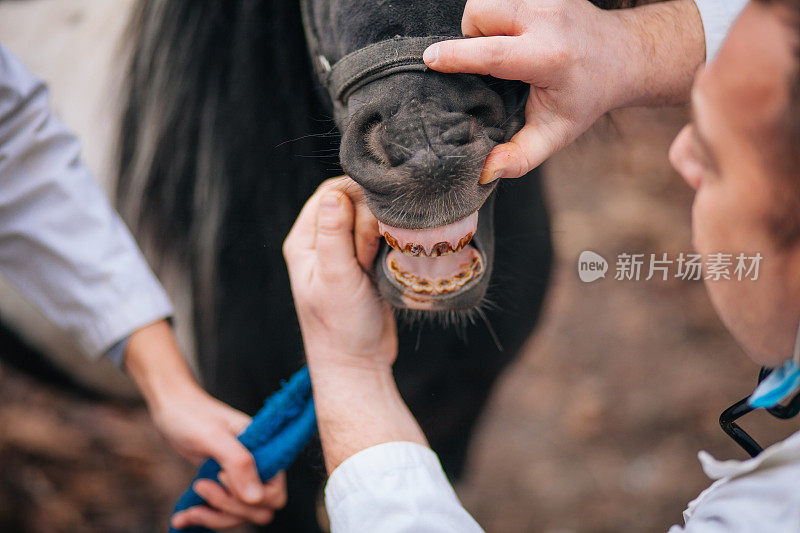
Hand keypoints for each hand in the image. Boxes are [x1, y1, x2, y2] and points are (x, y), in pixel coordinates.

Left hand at [122, 321, 286, 528]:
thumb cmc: (192, 415)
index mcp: (266, 451)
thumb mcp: (214, 436)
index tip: (220, 474)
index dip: (248, 495)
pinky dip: (203, 517)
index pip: (275, 494)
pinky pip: (222, 513)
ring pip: (240, 516)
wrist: (172, 407)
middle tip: (200, 486)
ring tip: (188, 510)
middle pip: (259, 510)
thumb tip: (256, 499)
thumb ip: (239, 463)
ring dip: (213, 517)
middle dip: (228, 509)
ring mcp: (240, 478)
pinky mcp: (224, 485)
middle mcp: (258, 467)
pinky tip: (182, 518)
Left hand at [282, 177, 395, 370]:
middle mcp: (322, 243)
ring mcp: (346, 255)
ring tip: (377, 264)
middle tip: (369, 254)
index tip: (374, 215)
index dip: (355, 196)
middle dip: (371, 222)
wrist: (357, 364)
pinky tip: (391, 262)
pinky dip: (391, 246)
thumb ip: (334, 233)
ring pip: (372, 222)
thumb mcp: (335, 276)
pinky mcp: (366, 266)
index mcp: (304, 242)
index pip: (330, 194)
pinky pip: (383, 241)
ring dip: (382, 236)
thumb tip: (336, 193)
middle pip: (355, 204)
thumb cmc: (340, 326)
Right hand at [423, 0, 703, 180]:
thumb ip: (520, 157)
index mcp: (550, 59)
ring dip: (481, 23)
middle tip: (484, 63)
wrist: (622, 56)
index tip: (430, 60)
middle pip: (480, 12)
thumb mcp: (556, 134)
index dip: (457, 56)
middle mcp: (548, 20)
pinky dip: (495, 13)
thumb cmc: (585, 98)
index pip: (494, 53)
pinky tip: (510, 33)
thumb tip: (483, 173)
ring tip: (497, 47)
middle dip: (469, 35)